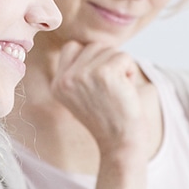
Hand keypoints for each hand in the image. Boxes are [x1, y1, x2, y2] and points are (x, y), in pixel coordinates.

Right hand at [51, 40, 150, 160]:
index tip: (101, 82)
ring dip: (120, 68)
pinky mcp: (104, 73)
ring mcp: (83, 75)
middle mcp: (65, 79)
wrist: (120, 143)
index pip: (72, 47)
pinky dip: (131, 71)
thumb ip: (80, 71)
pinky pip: (124, 56)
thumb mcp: (82, 95)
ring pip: (109, 50)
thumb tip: (95, 45)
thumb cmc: (109, 120)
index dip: (92, 59)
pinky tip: (126, 91)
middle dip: (108, 63)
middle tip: (111, 90)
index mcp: (57, 84)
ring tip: (118, 91)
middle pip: (93, 46)